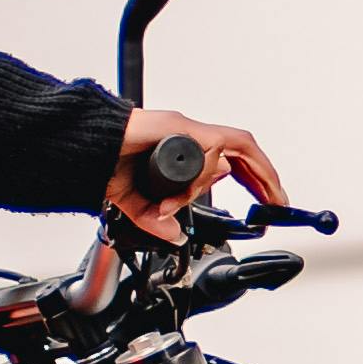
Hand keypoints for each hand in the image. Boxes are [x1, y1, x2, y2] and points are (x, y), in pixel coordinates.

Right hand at [108, 111, 286, 243]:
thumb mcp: (138, 204)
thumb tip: (176, 235)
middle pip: (242, 148)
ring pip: (235, 146)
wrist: (83, 150)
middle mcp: (188, 136)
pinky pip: (209, 150)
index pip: (229, 156)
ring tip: (270, 197)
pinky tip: (197, 191)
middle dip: (266, 176)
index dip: (251, 176)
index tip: (264, 198)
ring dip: (258, 172)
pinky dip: (207, 175)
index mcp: (182, 149)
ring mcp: (185, 130)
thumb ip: (157, 220)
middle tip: (279, 202)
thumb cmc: (103, 165)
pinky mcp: (178, 128)